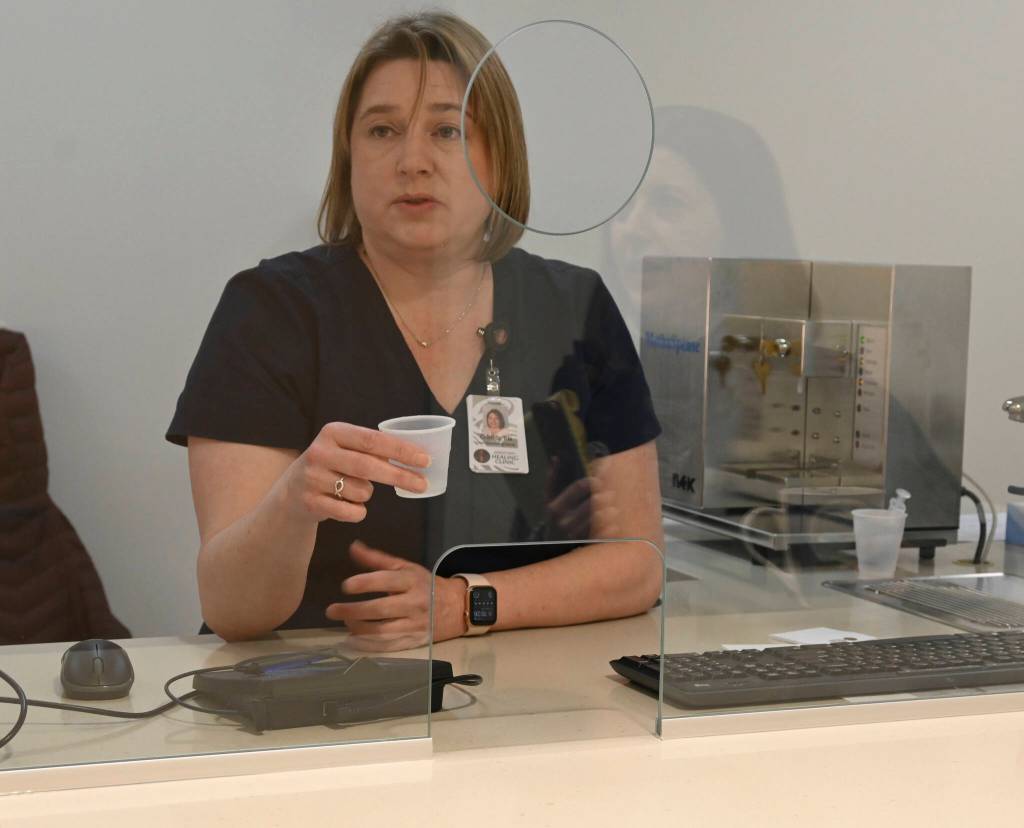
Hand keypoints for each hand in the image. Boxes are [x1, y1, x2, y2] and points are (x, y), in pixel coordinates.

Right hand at [283, 422, 429, 524]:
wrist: (291, 493)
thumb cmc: (331, 466)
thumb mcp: (345, 448)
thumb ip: (373, 449)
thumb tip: (416, 457)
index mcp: (333, 432)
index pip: (373, 440)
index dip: (401, 450)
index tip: (425, 460)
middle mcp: (320, 452)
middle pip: (369, 466)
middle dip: (399, 476)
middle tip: (422, 484)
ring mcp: (312, 478)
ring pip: (361, 491)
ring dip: (368, 494)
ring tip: (355, 490)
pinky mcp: (311, 502)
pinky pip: (351, 512)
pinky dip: (358, 512)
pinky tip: (347, 505)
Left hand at [325, 541, 467, 651]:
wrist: (456, 607)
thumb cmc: (425, 584)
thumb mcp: (405, 567)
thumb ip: (377, 559)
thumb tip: (352, 547)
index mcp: (411, 581)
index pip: (386, 581)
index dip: (364, 583)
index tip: (345, 586)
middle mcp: (414, 603)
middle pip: (380, 609)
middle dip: (353, 611)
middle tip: (331, 610)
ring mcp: (414, 625)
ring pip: (382, 631)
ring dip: (358, 629)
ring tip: (344, 622)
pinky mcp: (413, 642)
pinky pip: (387, 647)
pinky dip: (368, 646)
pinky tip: (353, 640)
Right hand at [544, 458, 619, 539]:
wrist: (552, 542)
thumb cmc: (554, 515)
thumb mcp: (549, 498)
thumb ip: (552, 478)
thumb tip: (556, 458)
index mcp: (556, 507)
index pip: (578, 488)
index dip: (591, 481)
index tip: (598, 478)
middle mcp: (565, 521)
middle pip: (590, 504)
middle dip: (602, 496)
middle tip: (611, 493)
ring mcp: (574, 534)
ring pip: (597, 520)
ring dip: (608, 512)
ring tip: (614, 507)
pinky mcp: (583, 543)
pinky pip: (601, 536)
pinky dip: (609, 529)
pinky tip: (615, 524)